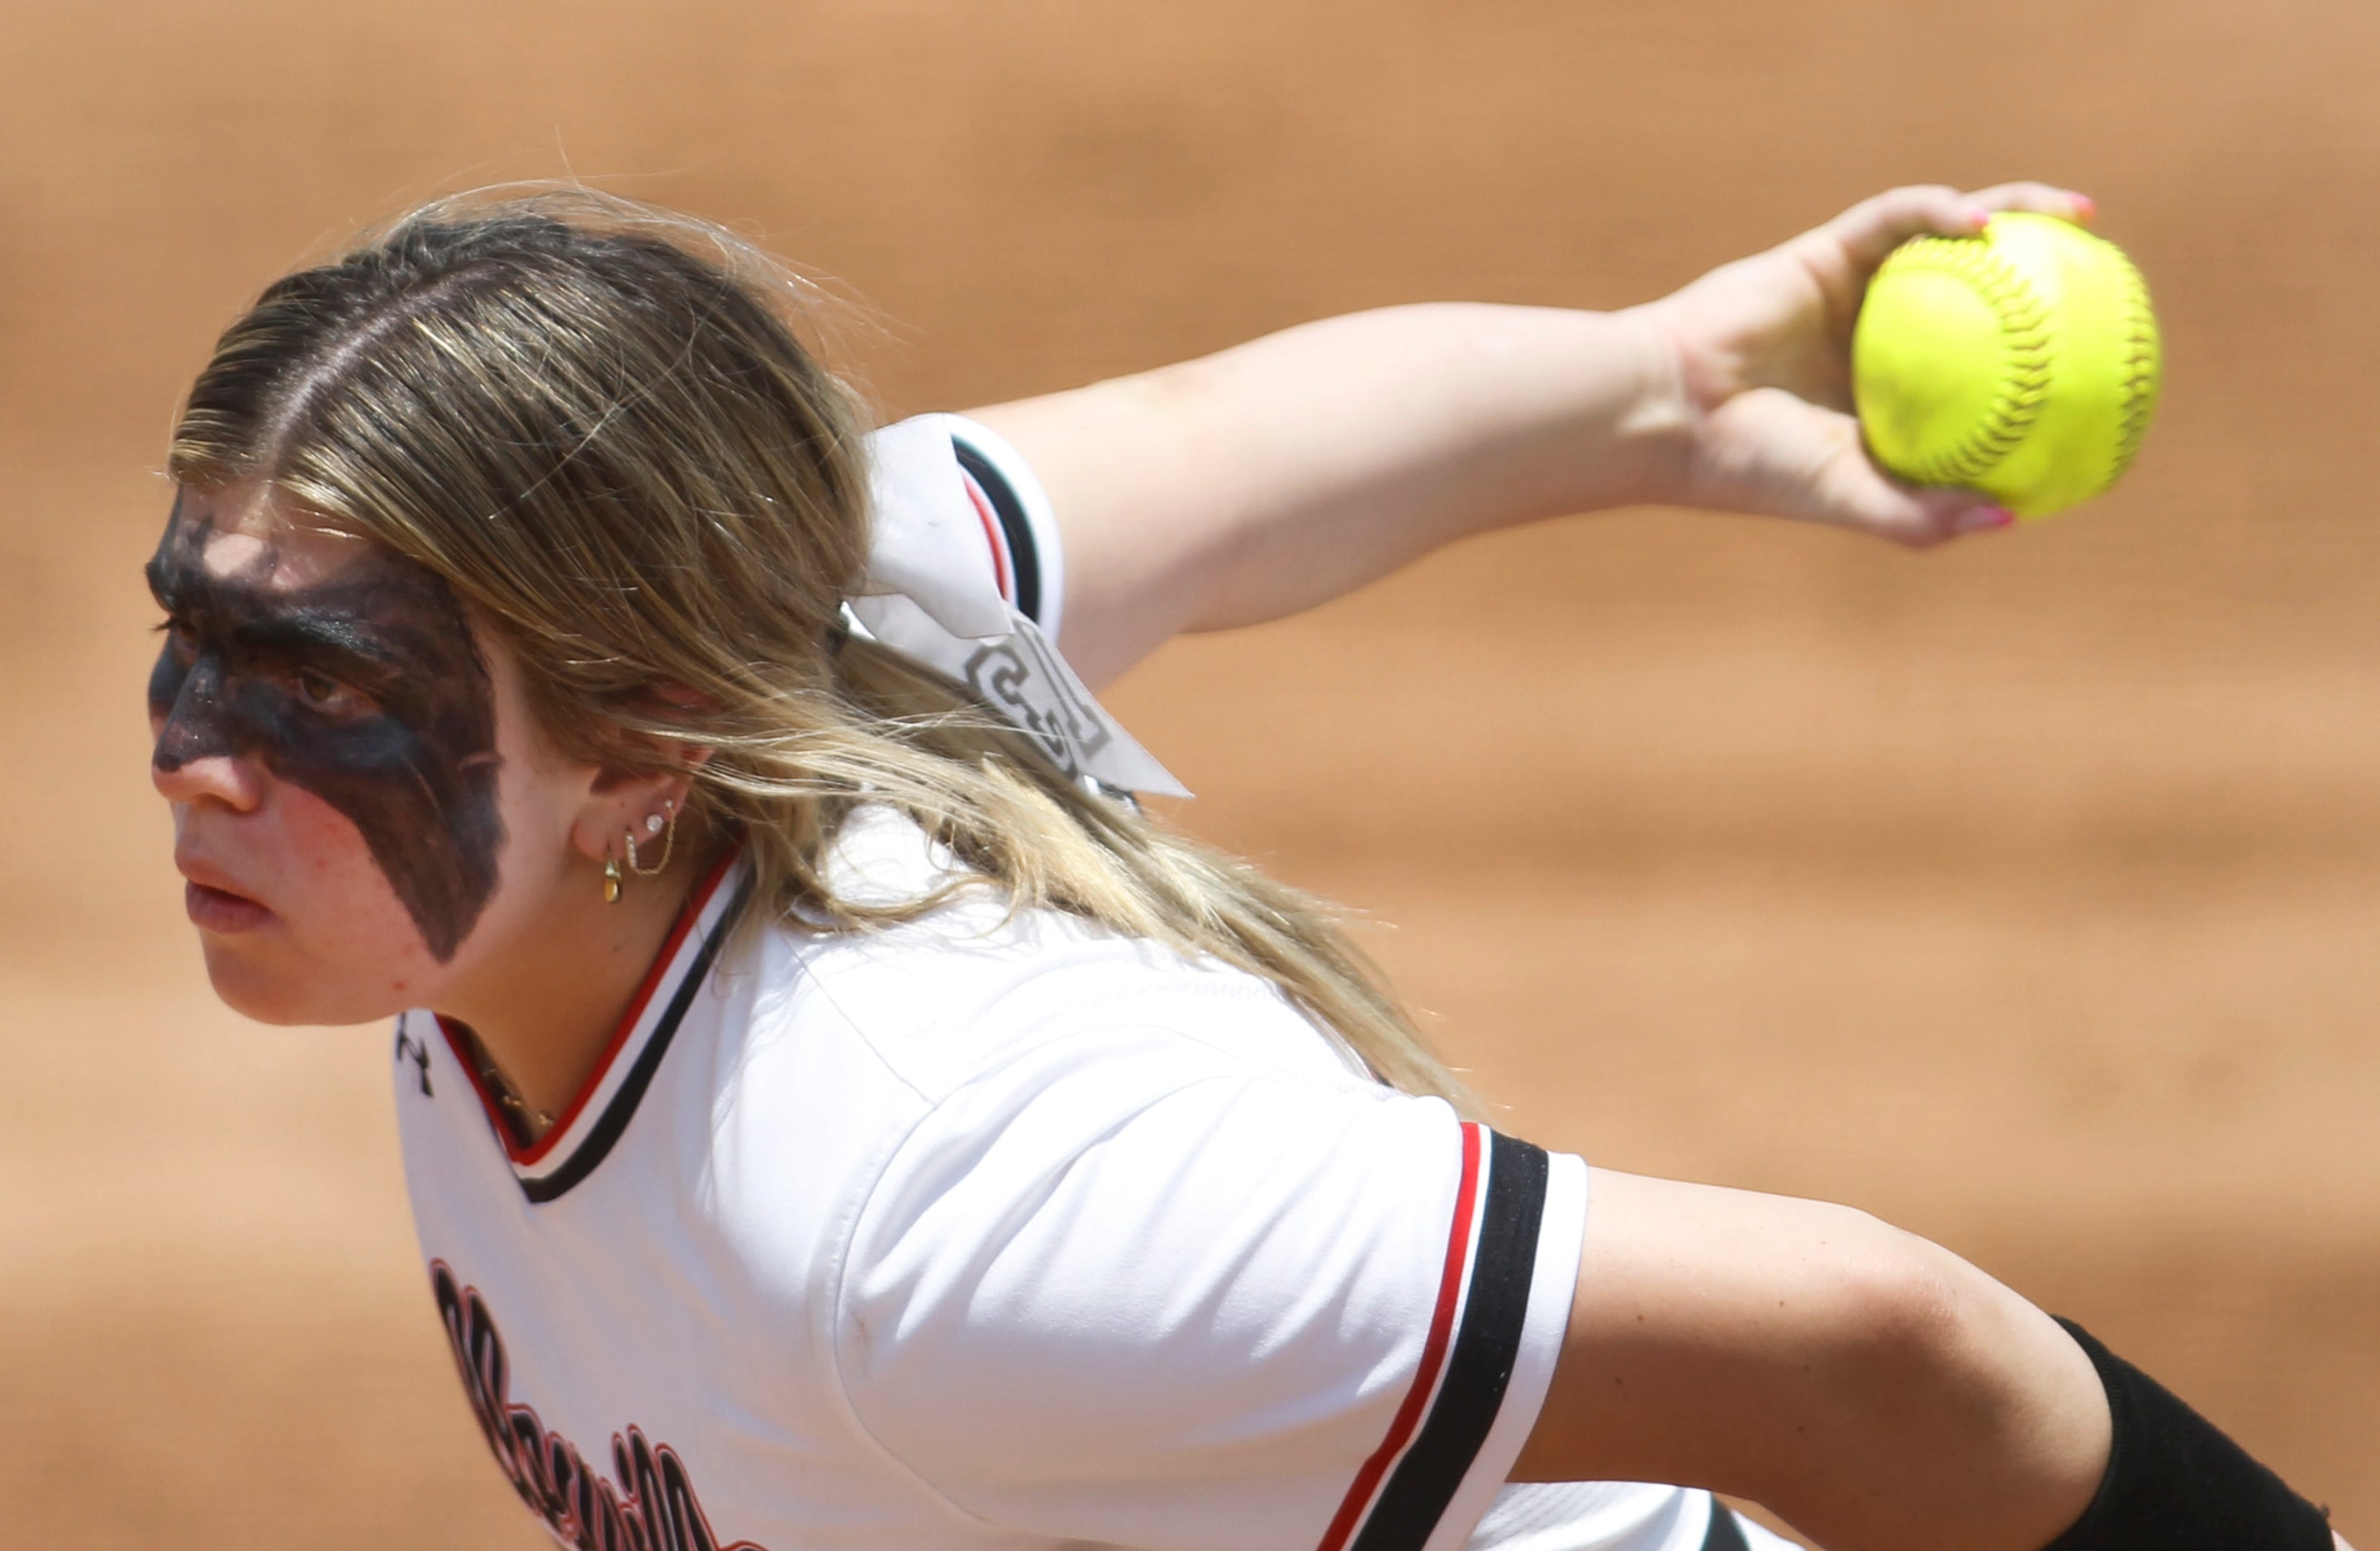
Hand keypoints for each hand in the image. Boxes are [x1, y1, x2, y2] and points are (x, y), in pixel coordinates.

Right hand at [1633, 182, 2093, 547]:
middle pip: (1991, 292)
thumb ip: (1921, 515)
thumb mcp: (1847, 497)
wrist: (1671, 412)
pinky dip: (1941, 212)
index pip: (1992, 369)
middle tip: (2119, 275)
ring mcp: (1862, 288)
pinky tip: (1983, 223)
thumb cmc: (1751, 466)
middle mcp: (1888, 335)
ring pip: (1954, 238)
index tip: (2114, 365)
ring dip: (2020, 215)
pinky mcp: (1831, 248)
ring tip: (2079, 216)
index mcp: (1898, 395)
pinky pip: (1898, 217)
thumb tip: (2015, 517)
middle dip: (2058, 275)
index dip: (2053, 361)